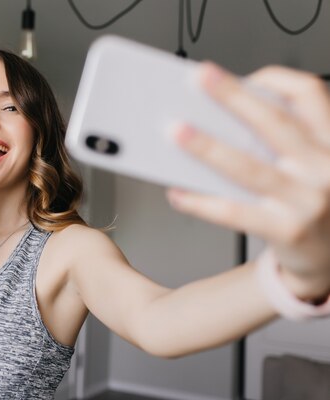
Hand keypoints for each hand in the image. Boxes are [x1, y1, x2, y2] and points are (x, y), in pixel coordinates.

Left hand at [167, 63, 329, 300]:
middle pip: (273, 123)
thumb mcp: (315, 164)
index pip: (310, 95)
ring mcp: (307, 202)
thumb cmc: (315, 204)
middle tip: (199, 78)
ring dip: (207, 147)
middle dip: (232, 97)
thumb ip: (285, 140)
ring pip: (248, 167)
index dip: (277, 80)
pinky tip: (177, 193)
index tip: (246, 75)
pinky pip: (233, 212)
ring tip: (176, 132)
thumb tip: (221, 120)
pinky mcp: (287, 231)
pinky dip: (201, 202)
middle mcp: (326, 169)